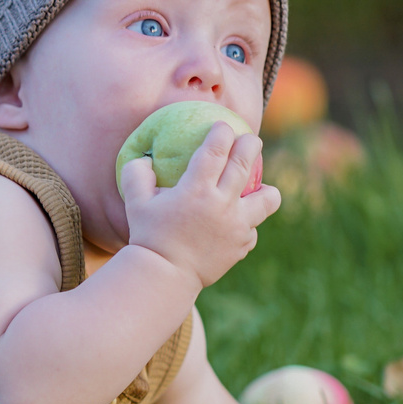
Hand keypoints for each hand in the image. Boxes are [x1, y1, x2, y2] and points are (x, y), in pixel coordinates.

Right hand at [119, 123, 279, 289]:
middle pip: (245, 164)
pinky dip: (247, 225)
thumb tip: (145, 158)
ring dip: (267, 189)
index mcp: (196, 189)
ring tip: (262, 188)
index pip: (216, 149)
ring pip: (267, 199)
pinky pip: (252, 229)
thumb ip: (136, 174)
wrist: (165, 277)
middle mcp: (222, 204)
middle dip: (251, 144)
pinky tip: (237, 225)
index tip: (223, 127)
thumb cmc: (148, 236)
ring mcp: (236, 226)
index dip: (222, 133)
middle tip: (251, 140)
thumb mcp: (135, 202)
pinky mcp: (242, 245)